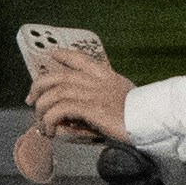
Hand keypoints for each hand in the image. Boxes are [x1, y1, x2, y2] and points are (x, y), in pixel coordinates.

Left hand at [4, 36, 134, 181]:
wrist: (154, 122)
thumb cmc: (141, 118)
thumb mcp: (124, 101)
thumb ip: (105, 102)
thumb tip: (83, 115)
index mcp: (107, 77)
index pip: (81, 59)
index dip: (64, 55)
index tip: (52, 55)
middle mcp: (99, 81)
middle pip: (60, 75)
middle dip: (40, 84)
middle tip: (31, 98)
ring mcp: (94, 93)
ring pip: (56, 92)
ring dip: (42, 108)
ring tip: (41, 123)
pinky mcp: (92, 108)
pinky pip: (61, 109)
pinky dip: (50, 119)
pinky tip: (50, 129)